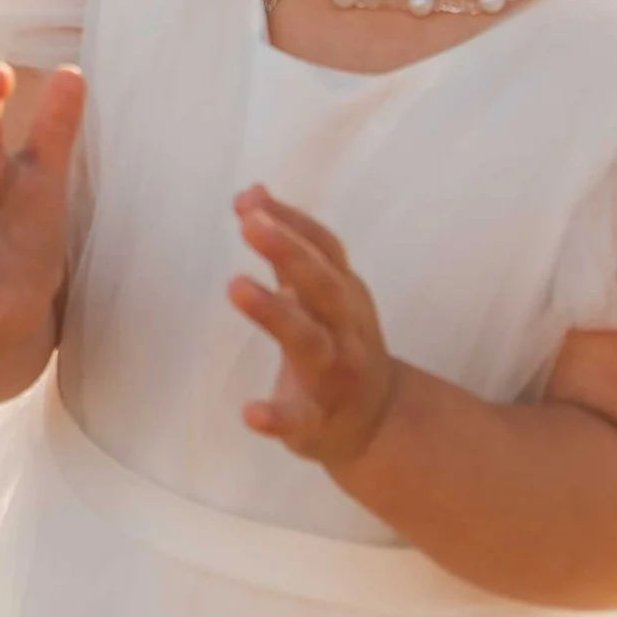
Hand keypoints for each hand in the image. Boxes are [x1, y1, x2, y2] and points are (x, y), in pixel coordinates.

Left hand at [230, 189, 397, 470]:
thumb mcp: (320, 293)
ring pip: (310, 343)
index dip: (293, 222)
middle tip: (251, 225)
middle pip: (323, 287)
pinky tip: (249, 413)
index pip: (325, 250)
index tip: (252, 201)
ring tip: (235, 286)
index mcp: (345, 296)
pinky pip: (299, 419)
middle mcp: (346, 331)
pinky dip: (277, 418)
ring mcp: (335, 377)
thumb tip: (251, 194)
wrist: (380, 423)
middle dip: (290, 253)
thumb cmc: (340, 343)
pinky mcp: (317, 421)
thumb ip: (286, 247)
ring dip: (275, 313)